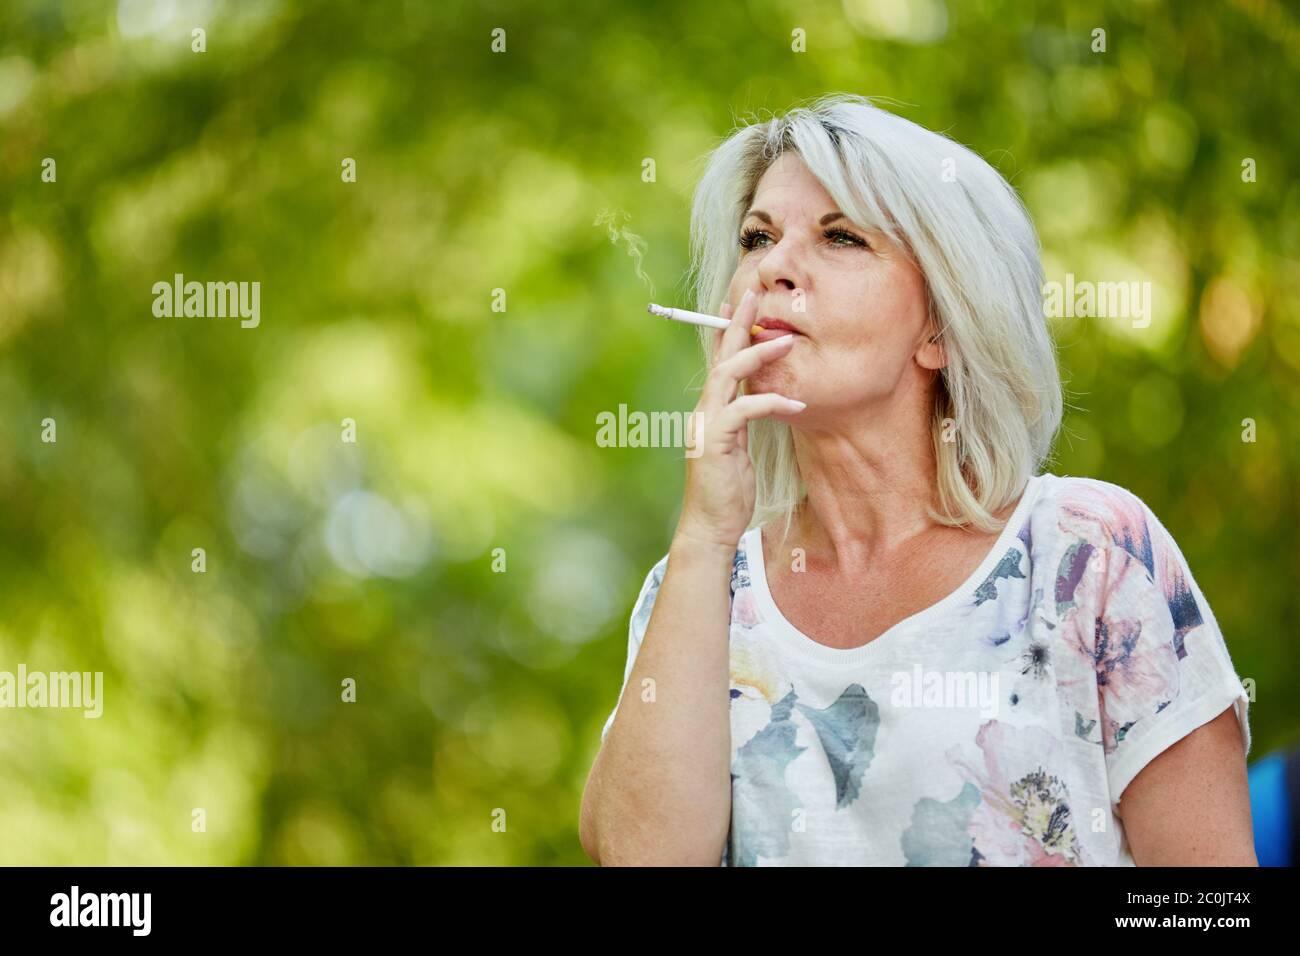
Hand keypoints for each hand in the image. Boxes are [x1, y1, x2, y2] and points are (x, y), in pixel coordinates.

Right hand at [674, 289, 804, 552]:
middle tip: (754, 295)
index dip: (726, 330)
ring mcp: (707, 425)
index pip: (717, 361)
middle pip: (719, 356)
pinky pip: (744, 411)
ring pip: (727, 375)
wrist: (710, 526)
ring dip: (757, 355)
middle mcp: (704, 411)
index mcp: (710, 410)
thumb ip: (744, 422)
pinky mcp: (715, 442)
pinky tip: (796, 402)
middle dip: (737, 324)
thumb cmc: (727, 491)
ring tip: (787, 340)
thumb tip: (762, 401)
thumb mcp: (738, 449)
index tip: (737, 302)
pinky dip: (770, 402)